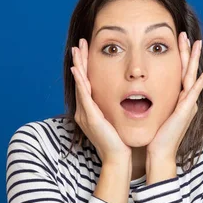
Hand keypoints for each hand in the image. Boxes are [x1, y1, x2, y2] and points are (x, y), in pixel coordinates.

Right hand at [71, 38, 131, 165]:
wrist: (118, 158)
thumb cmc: (120, 141)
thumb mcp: (116, 120)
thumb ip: (115, 109)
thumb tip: (126, 97)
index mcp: (90, 110)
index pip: (86, 83)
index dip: (85, 66)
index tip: (86, 50)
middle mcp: (84, 111)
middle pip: (80, 81)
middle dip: (79, 61)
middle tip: (78, 44)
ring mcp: (85, 114)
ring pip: (80, 85)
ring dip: (78, 66)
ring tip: (76, 50)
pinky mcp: (90, 118)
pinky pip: (84, 96)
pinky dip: (80, 82)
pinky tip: (78, 71)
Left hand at [146, 32, 202, 158]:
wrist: (158, 151)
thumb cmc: (154, 136)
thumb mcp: (153, 114)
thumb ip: (151, 103)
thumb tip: (139, 96)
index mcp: (177, 99)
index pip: (178, 73)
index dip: (178, 58)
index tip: (176, 43)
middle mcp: (185, 99)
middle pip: (187, 70)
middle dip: (187, 52)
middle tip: (187, 35)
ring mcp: (187, 103)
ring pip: (191, 75)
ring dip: (193, 59)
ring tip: (196, 43)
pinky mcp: (186, 109)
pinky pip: (195, 90)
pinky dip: (202, 79)